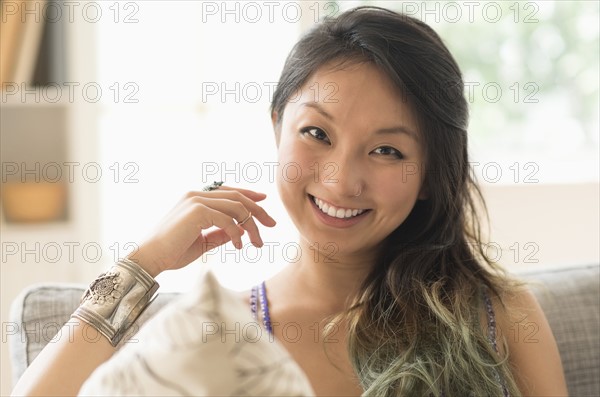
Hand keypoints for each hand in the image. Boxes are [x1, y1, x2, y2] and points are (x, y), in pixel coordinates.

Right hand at [127, 186, 275, 276]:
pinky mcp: (197, 211)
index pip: (228, 192)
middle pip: (237, 197)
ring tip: (258, 243)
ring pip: (236, 207)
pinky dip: (237, 232)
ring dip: (251, 225)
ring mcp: (196, 200)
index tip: (264, 202)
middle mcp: (196, 195)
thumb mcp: (202, 242)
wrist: (150, 258)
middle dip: (257, 210)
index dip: (248, 195)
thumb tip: (241, 231)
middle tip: (272, 224)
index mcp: (195, 198)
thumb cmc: (172, 252)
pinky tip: (239, 246)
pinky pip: (228, 219)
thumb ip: (220, 233)